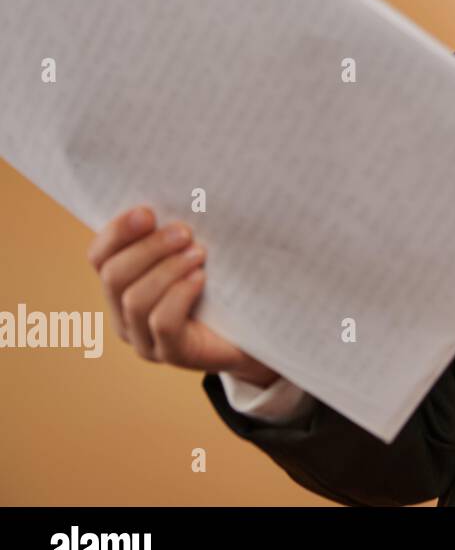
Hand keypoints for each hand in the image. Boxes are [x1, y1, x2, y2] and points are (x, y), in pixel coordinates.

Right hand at [86, 205, 279, 385]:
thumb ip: (178, 234)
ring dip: (167, 269)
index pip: (100, 256)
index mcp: (123, 286)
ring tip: (199, 253)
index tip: (147, 212)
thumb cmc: (226, 284)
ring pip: (136, 300)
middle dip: (148, 248)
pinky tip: (201, 278)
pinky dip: (179, 295)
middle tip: (184, 231)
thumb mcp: (198, 254)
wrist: (260, 331)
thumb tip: (179, 195)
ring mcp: (146, 341)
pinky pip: (162, 323)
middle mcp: (125, 316)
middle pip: (114, 276)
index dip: (117, 232)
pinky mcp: (173, 354)